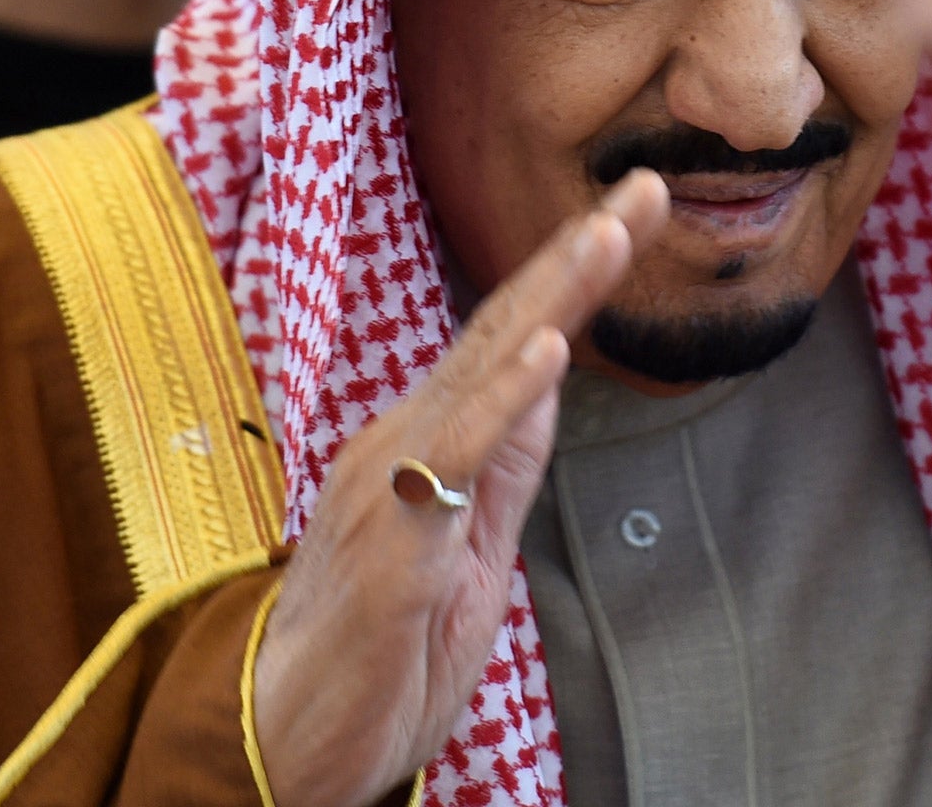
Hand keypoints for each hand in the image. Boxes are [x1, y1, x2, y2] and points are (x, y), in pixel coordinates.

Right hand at [252, 169, 670, 806]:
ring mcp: (391, 482)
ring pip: (481, 371)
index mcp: (428, 439)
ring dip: (550, 297)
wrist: (286, 746)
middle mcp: (404, 438)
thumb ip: (506, 464)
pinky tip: (546, 352)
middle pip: (503, 327)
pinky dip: (502, 400)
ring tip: (608, 233)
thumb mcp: (472, 548)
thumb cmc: (378, 652)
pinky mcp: (392, 541)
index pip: (511, 336)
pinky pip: (454, 459)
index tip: (634, 211)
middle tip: (645, 186)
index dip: (573, 272)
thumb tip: (550, 383)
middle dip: (577, 253)